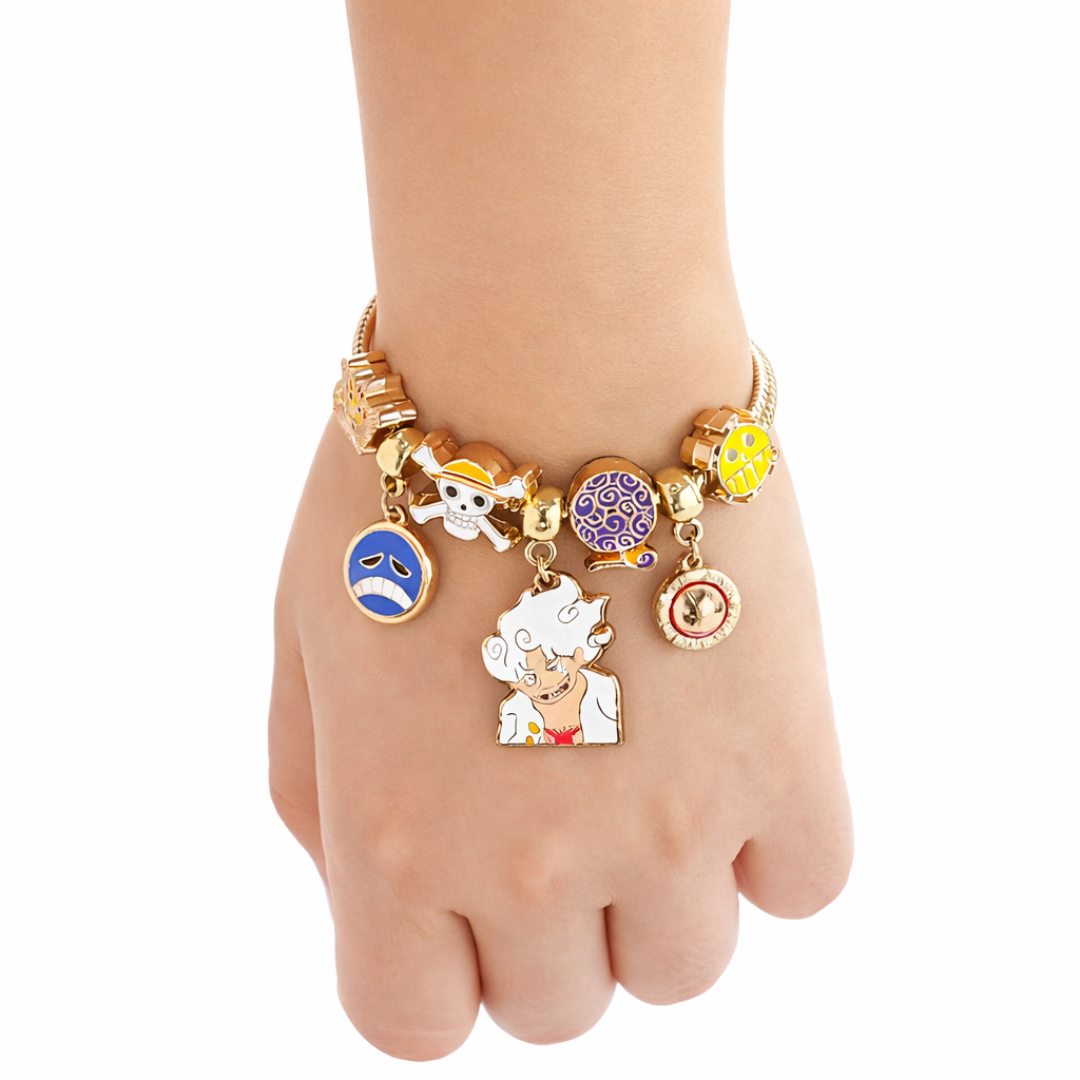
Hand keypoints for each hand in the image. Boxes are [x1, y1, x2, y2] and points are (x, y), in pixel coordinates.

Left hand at [269, 415, 852, 1059]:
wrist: (548, 361)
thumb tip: (370, 884)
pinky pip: (806, 881)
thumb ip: (314, 794)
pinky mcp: (784, 756)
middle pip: (561, 1010)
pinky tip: (732, 747)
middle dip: (552, 929)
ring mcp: (668, 825)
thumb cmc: (408, 484)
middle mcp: (527, 866)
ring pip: (685, 969)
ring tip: (650, 763)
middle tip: (561, 803)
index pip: (413, 1023)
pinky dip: (772, 842)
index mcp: (392, 842)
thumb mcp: (302, 642)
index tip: (464, 897)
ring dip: (663, 894)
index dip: (439, 968)